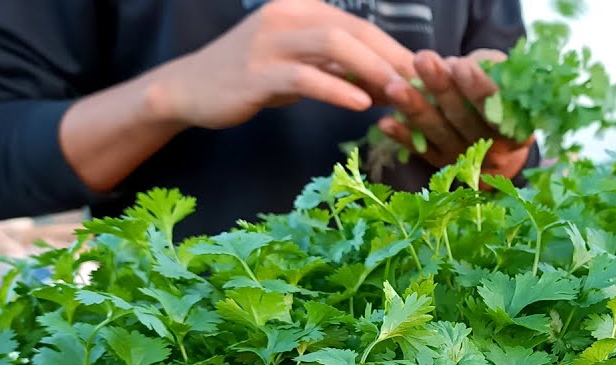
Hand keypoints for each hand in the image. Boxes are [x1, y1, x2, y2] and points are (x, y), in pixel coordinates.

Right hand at [146, 0, 415, 129]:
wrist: (191, 90)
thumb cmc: (251, 79)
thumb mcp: (301, 69)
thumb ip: (340, 70)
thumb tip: (389, 86)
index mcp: (302, 9)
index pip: (360, 25)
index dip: (395, 50)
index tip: (424, 77)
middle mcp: (287, 17)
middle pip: (354, 29)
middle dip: (393, 58)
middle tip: (423, 87)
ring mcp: (270, 42)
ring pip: (334, 44)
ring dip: (373, 69)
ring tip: (400, 94)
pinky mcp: (257, 72)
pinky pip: (305, 77)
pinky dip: (337, 88)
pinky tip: (361, 104)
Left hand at [380, 49, 532, 177]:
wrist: (501, 149)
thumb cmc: (501, 103)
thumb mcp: (507, 85)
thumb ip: (491, 71)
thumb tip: (462, 63)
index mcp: (516, 129)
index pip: (496, 107)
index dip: (478, 88)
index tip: (460, 65)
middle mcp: (492, 150)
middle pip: (462, 118)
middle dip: (441, 87)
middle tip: (422, 60)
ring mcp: (465, 161)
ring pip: (438, 133)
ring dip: (415, 109)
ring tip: (395, 87)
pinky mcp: (442, 166)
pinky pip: (420, 150)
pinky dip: (402, 136)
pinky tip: (385, 122)